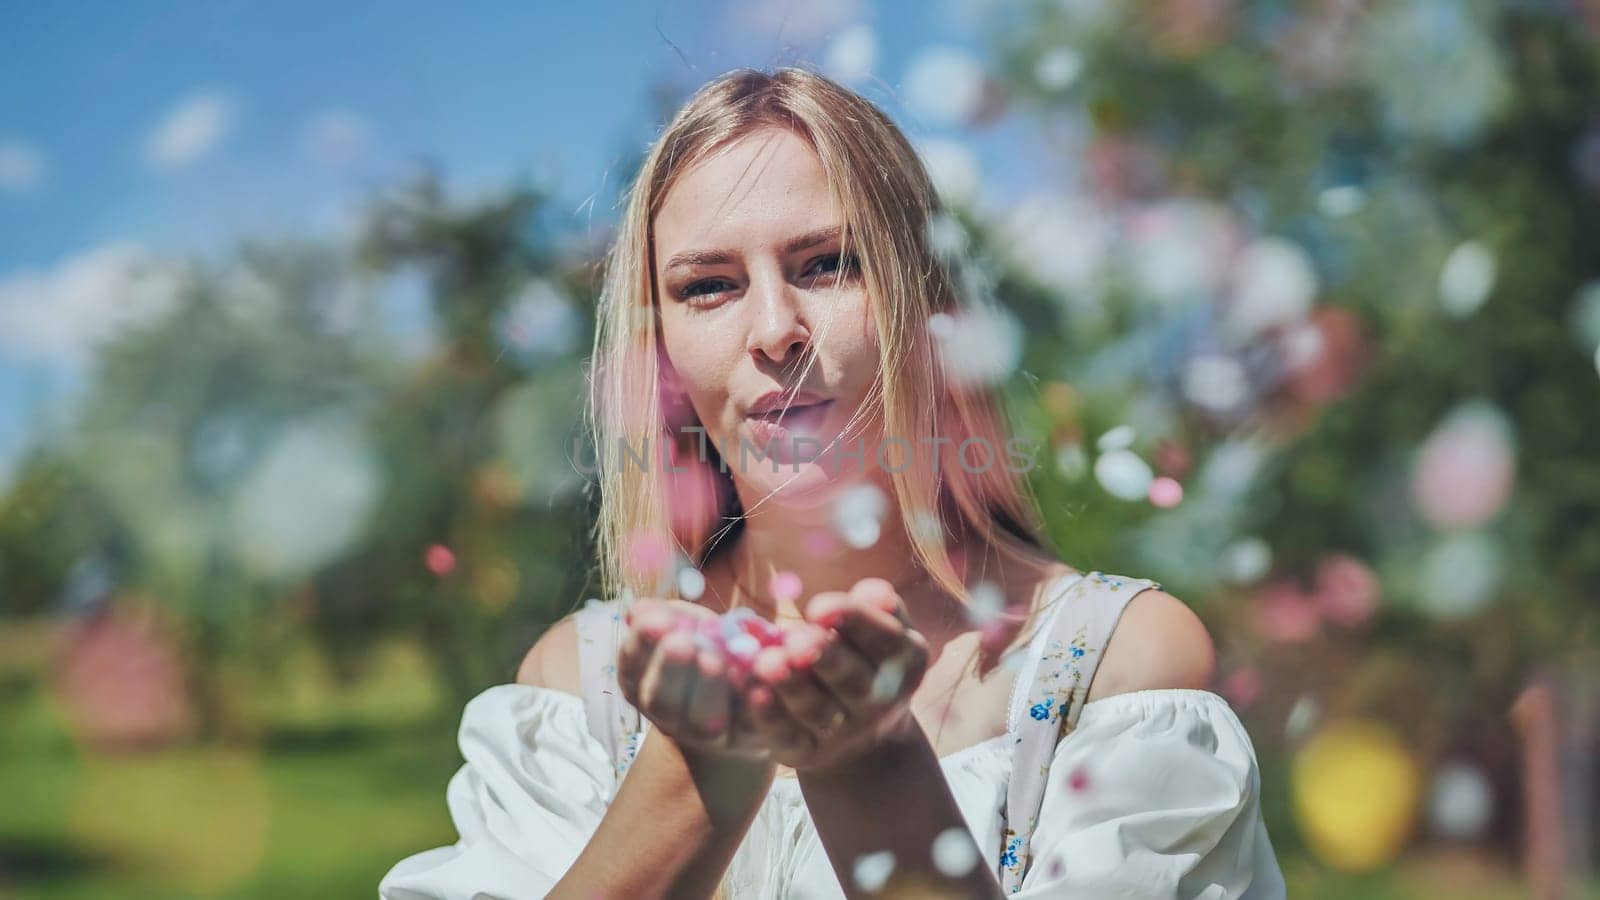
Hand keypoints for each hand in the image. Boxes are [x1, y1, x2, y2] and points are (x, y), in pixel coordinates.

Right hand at [616, 597, 770, 759]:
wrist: (746, 695)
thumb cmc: (708, 646)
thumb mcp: (687, 626)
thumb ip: (668, 616)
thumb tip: (639, 608)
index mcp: (642, 683)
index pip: (632, 665)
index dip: (642, 642)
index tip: (658, 619)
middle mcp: (668, 716)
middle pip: (660, 701)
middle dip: (670, 670)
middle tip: (682, 642)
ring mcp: (706, 733)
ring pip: (700, 720)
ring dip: (707, 689)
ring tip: (715, 659)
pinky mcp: (748, 736)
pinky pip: (750, 725)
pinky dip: (754, 707)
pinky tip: (758, 687)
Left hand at [743, 577, 929, 772]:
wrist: (867, 734)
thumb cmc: (865, 657)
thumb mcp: (882, 630)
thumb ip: (876, 605)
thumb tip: (876, 591)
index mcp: (904, 658)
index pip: (882, 636)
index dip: (852, 618)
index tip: (818, 607)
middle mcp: (880, 699)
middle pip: (851, 678)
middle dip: (824, 657)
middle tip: (797, 640)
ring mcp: (845, 732)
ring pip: (817, 709)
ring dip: (791, 686)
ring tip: (767, 661)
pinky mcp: (809, 752)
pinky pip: (788, 736)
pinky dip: (769, 717)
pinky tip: (753, 691)